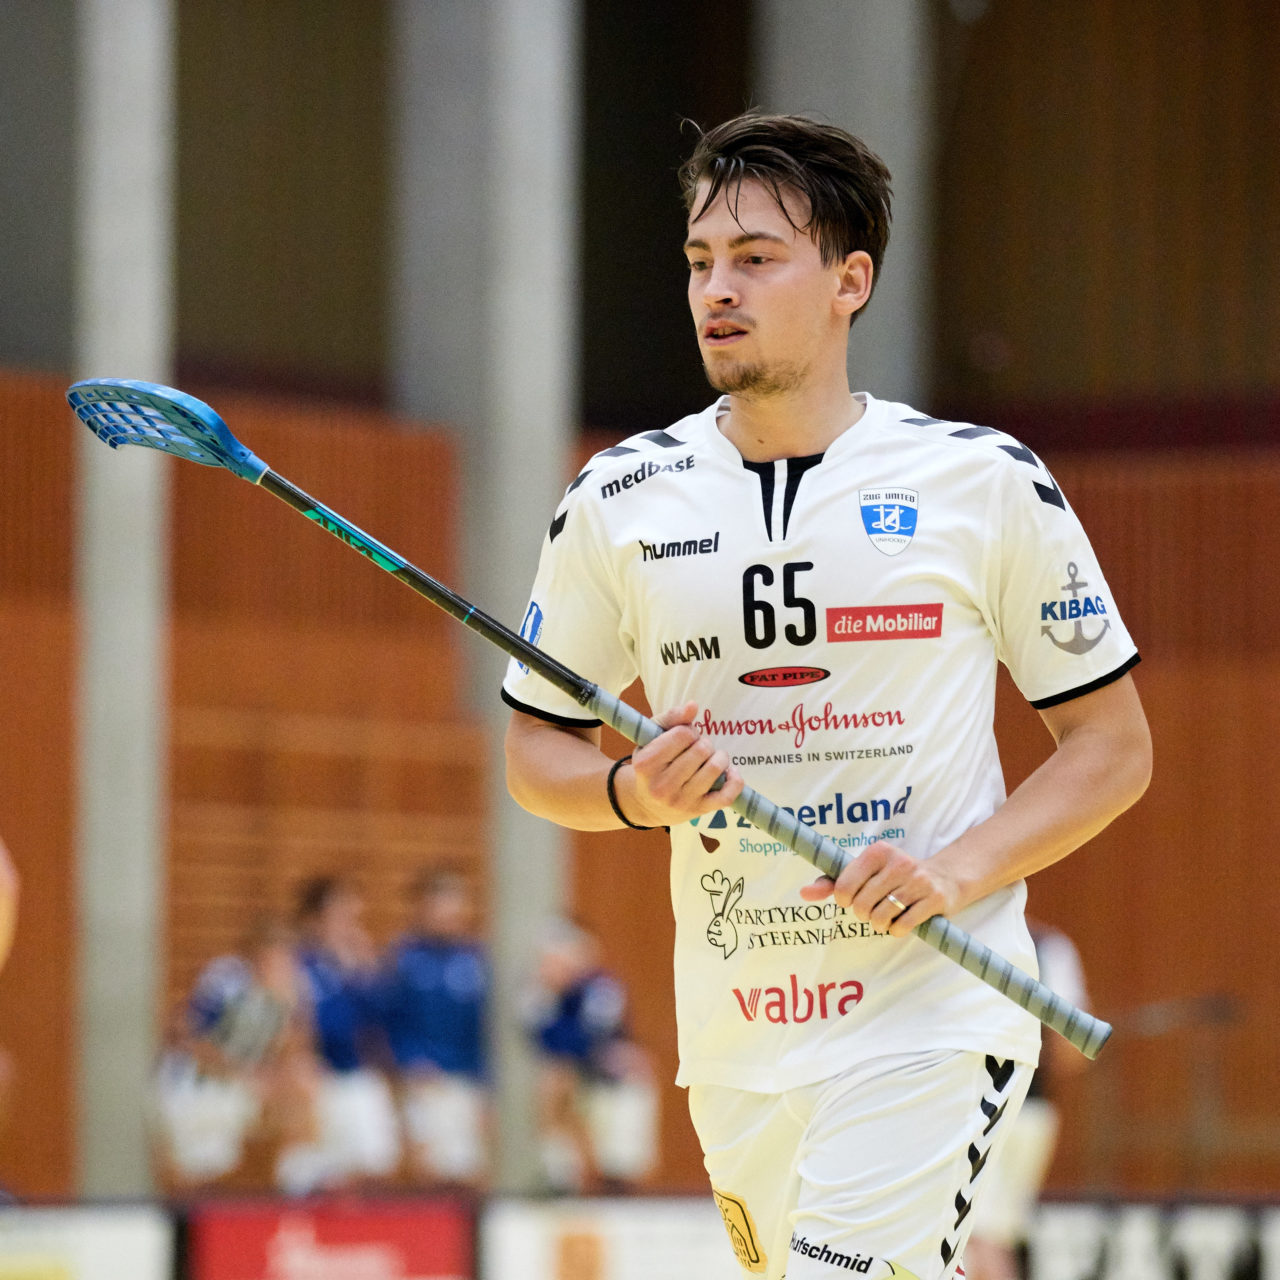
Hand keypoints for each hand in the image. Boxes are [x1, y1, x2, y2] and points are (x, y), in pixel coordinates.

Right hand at [617, 702, 742, 827]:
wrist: (645, 804)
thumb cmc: (652, 764)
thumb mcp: (652, 738)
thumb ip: (672, 718)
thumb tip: (694, 706)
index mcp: (647, 763)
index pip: (683, 734)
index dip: (689, 731)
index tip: (685, 737)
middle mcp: (662, 785)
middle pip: (702, 749)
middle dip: (704, 743)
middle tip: (697, 749)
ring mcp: (681, 800)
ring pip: (715, 768)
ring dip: (720, 757)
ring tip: (712, 758)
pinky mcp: (698, 811)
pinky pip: (727, 795)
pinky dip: (735, 780)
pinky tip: (730, 772)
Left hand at [798, 840, 960, 937]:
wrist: (945, 878)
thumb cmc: (894, 876)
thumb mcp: (866, 871)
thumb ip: (832, 882)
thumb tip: (804, 894)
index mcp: (878, 852)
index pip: (844, 885)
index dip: (843, 900)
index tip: (851, 900)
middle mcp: (898, 863)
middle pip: (862, 905)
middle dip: (863, 914)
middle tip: (871, 910)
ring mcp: (918, 881)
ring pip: (881, 917)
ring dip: (879, 925)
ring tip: (884, 917)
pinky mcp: (933, 899)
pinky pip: (902, 926)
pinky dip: (896, 931)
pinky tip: (900, 923)